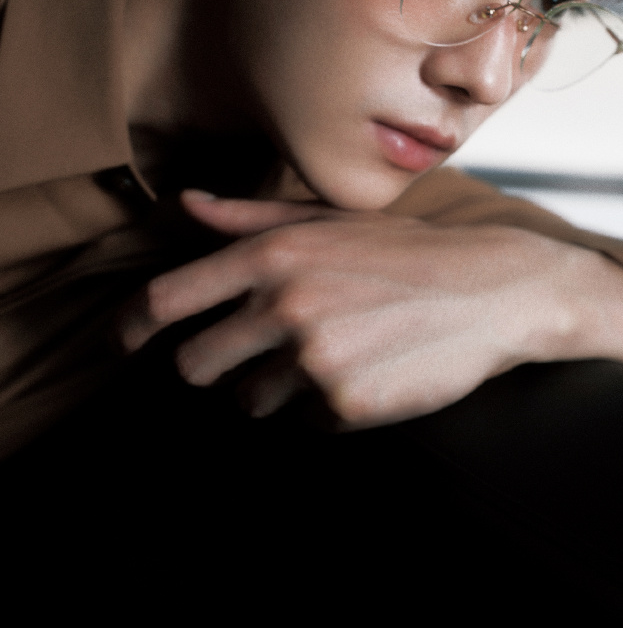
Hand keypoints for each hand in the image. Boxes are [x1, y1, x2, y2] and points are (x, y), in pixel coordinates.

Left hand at [119, 190, 622, 427]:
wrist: (492, 290)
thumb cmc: (407, 251)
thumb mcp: (329, 222)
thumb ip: (248, 218)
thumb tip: (188, 205)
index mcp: (274, 258)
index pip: (169, 299)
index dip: (134, 325)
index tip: (125, 341)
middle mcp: (286, 307)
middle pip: (197, 363)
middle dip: (214, 364)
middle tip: (255, 352)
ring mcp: (316, 362)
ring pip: (251, 400)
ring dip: (276, 387)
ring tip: (332, 354)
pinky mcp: (347, 407)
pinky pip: (306, 423)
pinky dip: (325, 407)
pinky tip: (364, 372)